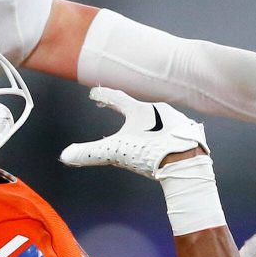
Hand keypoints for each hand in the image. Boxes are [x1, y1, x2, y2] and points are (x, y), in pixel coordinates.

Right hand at [59, 87, 207, 179]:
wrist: (187, 163)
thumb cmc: (150, 153)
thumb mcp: (116, 153)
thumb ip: (90, 154)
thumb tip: (65, 156)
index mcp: (140, 111)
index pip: (117, 98)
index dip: (104, 96)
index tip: (94, 94)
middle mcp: (160, 110)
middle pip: (139, 107)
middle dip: (126, 109)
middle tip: (115, 108)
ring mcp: (177, 120)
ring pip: (159, 117)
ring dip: (149, 122)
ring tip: (143, 129)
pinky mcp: (190, 132)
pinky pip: (175, 129)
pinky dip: (167, 133)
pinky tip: (166, 142)